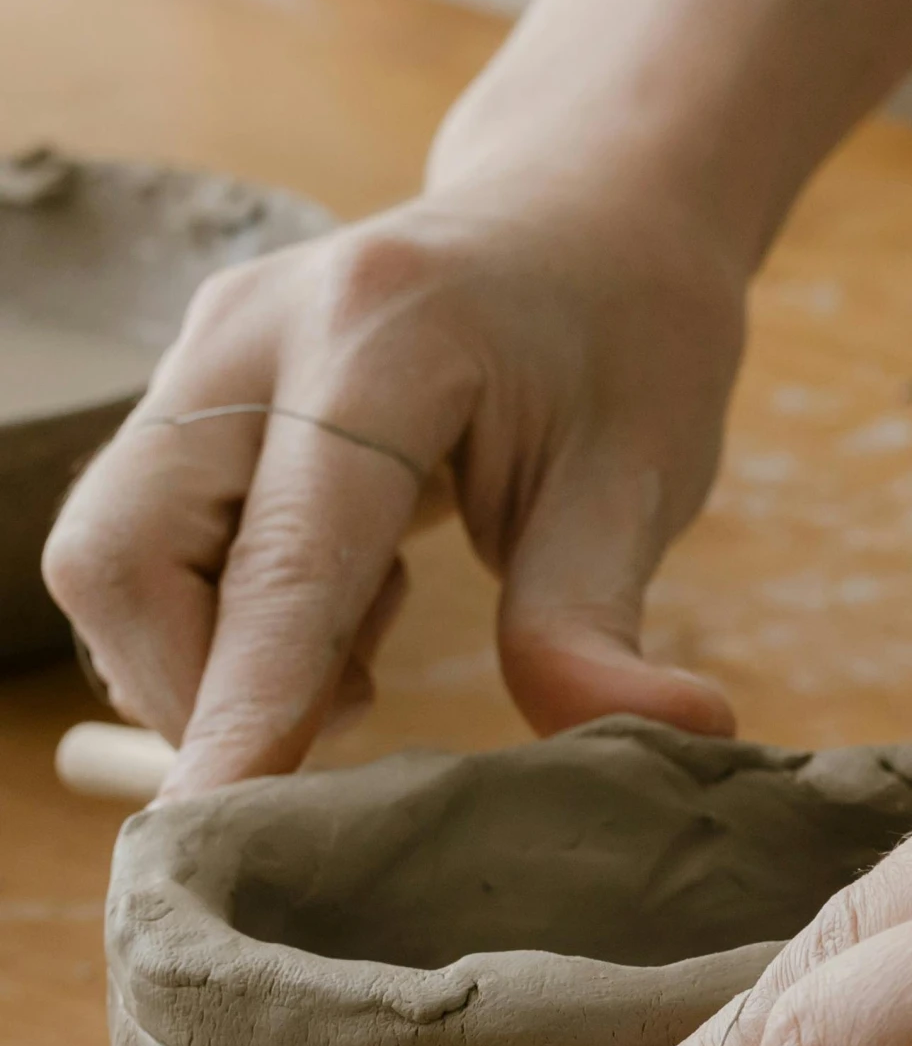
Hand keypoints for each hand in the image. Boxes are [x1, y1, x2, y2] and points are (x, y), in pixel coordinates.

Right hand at [43, 179, 741, 795]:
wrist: (586, 216)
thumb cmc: (625, 345)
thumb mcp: (644, 477)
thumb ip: (599, 618)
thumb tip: (667, 732)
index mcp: (383, 343)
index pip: (283, 563)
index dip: (241, 710)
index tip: (211, 829)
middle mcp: (256, 331)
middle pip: (123, 557)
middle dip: (200, 692)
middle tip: (350, 717)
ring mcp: (205, 350)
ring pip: (109, 559)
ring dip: (208, 660)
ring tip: (361, 644)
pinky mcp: (190, 385)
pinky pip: (138, 544)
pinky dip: (213, 623)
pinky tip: (333, 605)